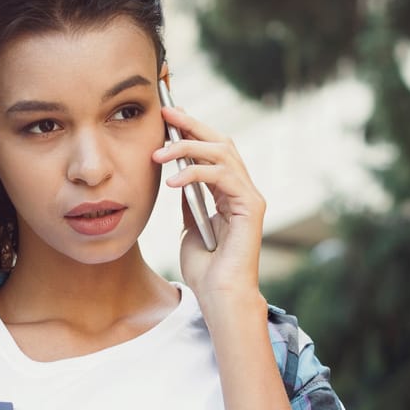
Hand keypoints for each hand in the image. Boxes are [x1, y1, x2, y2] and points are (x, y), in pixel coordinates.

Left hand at [154, 102, 265, 318]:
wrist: (219, 296)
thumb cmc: (205, 270)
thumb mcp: (190, 228)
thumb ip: (189, 202)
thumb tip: (177, 177)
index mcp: (229, 193)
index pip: (213, 150)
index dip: (192, 130)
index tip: (167, 117)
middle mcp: (243, 190)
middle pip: (221, 142)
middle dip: (192, 124)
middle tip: (165, 113)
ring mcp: (250, 197)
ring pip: (222, 153)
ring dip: (187, 147)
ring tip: (159, 153)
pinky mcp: (251, 207)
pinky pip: (222, 177)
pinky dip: (196, 174)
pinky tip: (172, 181)